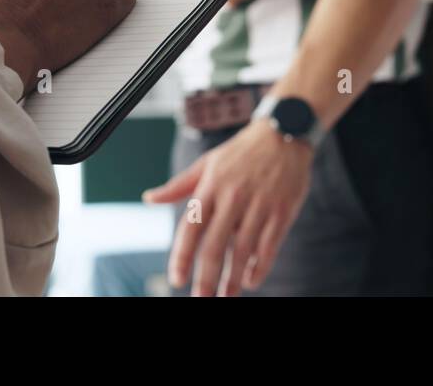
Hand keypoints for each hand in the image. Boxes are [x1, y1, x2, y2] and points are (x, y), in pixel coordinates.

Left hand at [143, 119, 312, 296]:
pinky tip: (252, 281)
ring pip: (243, 250)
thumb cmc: (241, 151)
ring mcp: (260, 204)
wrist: (283, 132)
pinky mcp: (283, 210)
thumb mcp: (207, 163)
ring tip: (226, 297)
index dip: (182, 256)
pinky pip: (270, 245)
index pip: (191, 227)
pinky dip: (260, 267)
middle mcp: (233, 196)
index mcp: (210, 186)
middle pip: (215, 245)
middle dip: (206, 278)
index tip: (176, 279)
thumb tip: (149, 198)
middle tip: (201, 300)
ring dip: (233, 279)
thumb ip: (179, 186)